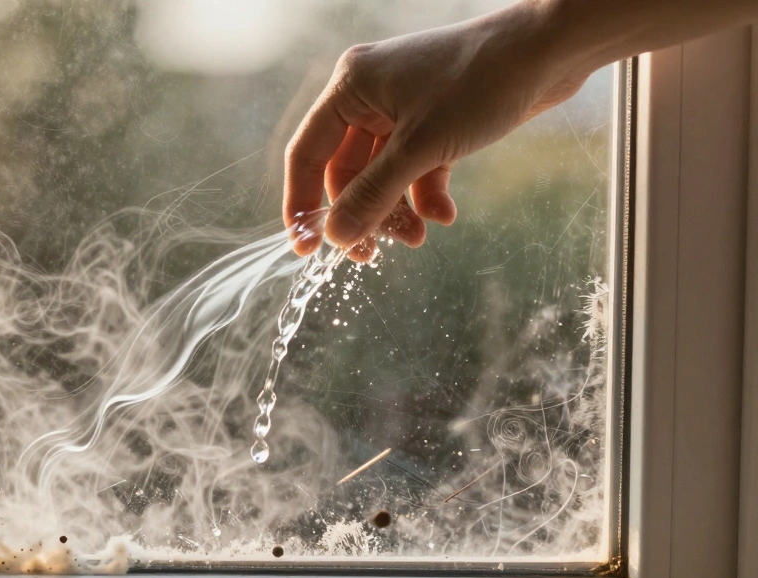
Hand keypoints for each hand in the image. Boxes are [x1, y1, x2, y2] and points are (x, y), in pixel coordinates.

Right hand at [283, 2, 592, 258]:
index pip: (308, 154)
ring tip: (418, 237)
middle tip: (371, 254)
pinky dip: (425, 193)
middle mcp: (370, 95)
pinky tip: (445, 215)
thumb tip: (335, 237)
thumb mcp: (420, 147)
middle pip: (345, 170)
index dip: (301, 203)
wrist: (549, 50)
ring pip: (382, 173)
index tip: (305, 250)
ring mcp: (402, 108)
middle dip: (362, 212)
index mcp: (351, 87)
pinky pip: (414, 167)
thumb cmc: (480, 82)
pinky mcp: (434, 120)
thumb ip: (374, 194)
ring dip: (395, 209)